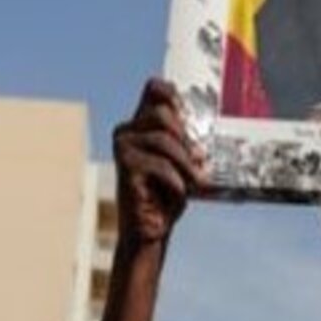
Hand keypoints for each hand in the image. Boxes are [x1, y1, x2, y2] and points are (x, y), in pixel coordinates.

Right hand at [114, 79, 209, 245]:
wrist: (151, 230)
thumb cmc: (167, 195)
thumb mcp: (182, 161)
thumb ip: (185, 138)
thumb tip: (198, 120)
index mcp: (142, 124)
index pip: (155, 89)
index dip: (173, 94)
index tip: (188, 113)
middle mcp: (127, 131)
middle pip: (162, 113)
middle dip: (185, 139)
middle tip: (197, 161)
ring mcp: (123, 147)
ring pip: (164, 139)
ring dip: (185, 164)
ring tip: (195, 182)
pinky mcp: (124, 167)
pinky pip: (160, 165)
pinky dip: (176, 181)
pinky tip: (178, 192)